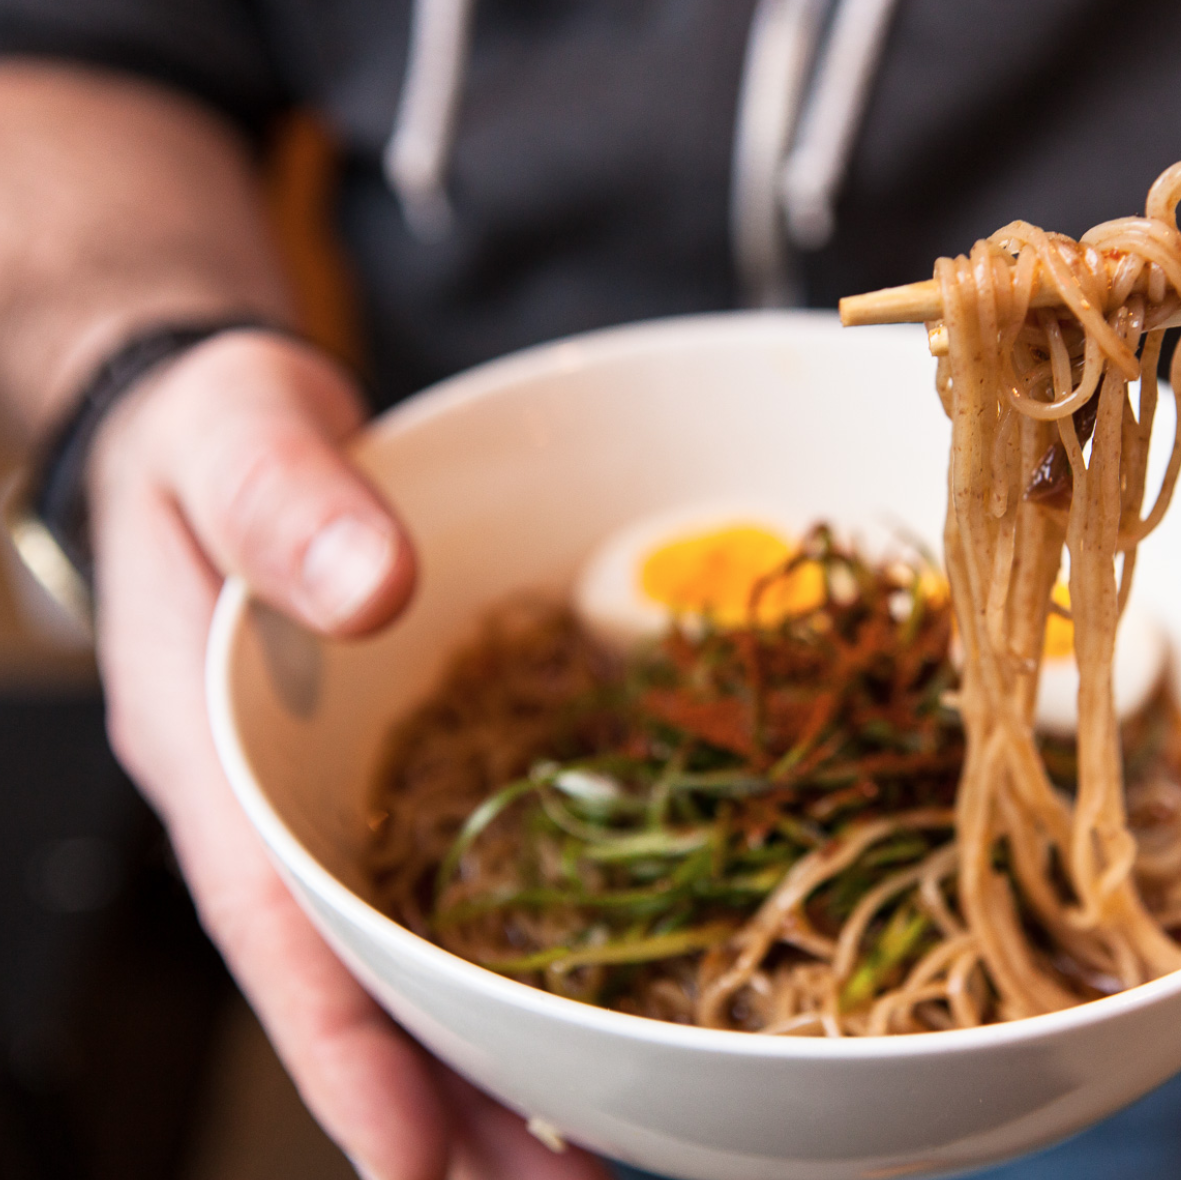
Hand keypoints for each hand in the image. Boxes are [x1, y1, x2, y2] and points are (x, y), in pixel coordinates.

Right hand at [88, 329, 610, 1179]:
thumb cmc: (211, 437)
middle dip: (442, 1100)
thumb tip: (372, 590)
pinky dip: (515, 953)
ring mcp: (337, 794)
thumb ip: (285, 503)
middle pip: (356, 979)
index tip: (411, 1164)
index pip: (273, 924)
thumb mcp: (233, 441)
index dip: (340, 1048)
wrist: (224, 428)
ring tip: (591, 1153)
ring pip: (412, 951)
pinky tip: (591, 997)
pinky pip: (454, 878)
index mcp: (210, 752)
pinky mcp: (397, 767)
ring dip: (490, 1055)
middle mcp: (277, 803)